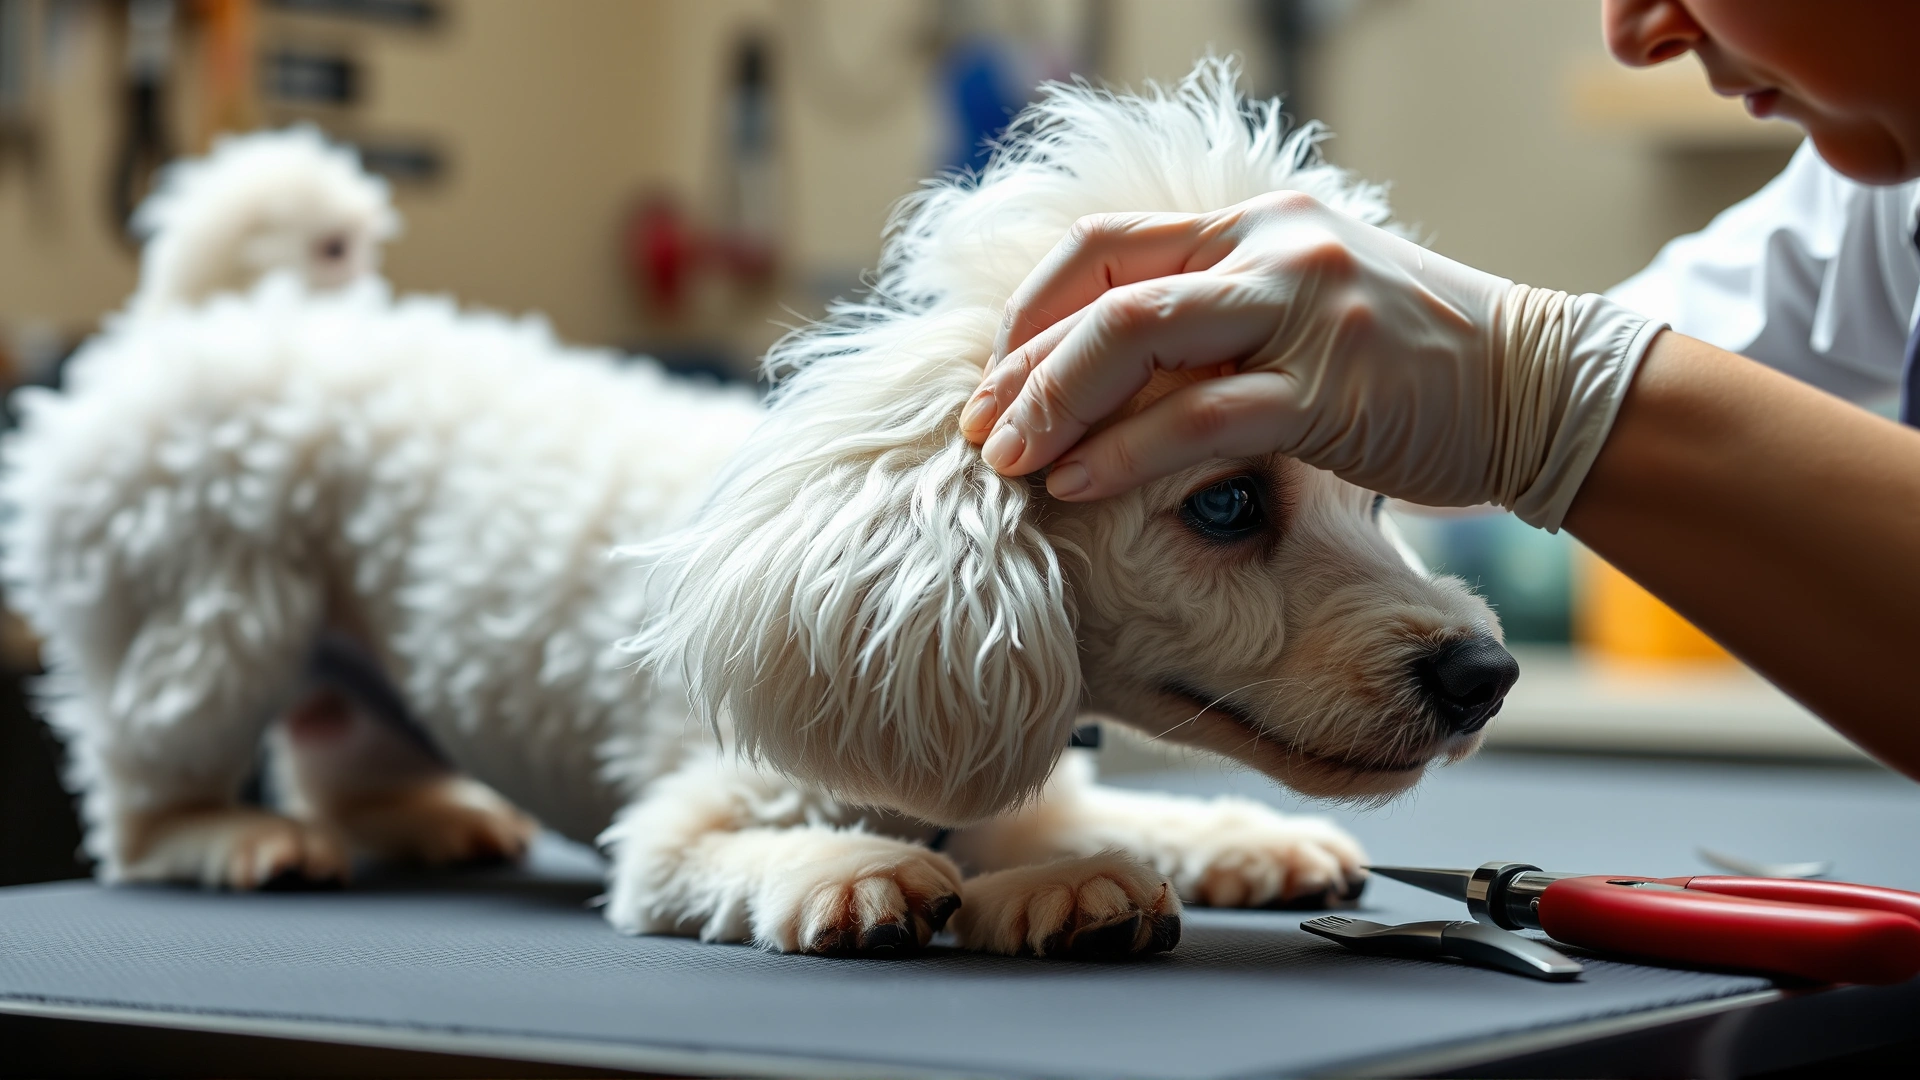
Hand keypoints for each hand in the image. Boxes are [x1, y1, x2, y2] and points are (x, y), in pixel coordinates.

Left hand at [958, 191, 1660, 529]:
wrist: (1536, 387)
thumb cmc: (1407, 363)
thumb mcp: (1305, 306)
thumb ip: (1219, 314)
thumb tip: (1112, 364)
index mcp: (1253, 224)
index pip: (1104, 245)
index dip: (1030, 312)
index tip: (993, 380)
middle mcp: (1271, 248)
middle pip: (1104, 289)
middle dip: (1025, 367)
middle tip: (980, 430)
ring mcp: (1302, 310)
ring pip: (1138, 339)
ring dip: (1055, 407)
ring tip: (1010, 463)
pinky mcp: (1331, 388)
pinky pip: (1202, 420)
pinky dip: (1126, 455)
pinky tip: (1081, 489)